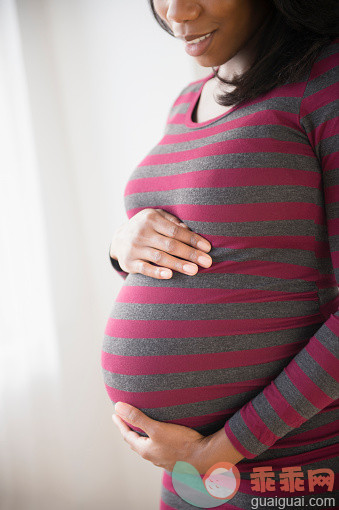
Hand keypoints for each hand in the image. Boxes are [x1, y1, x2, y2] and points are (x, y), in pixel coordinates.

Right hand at [109, 208, 211, 278]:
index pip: (176, 231)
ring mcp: (134, 248)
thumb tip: (189, 230)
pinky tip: (170, 275)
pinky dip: (157, 272)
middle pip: (170, 244)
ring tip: (194, 270)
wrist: (118, 239)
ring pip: (160, 257)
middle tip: (207, 262)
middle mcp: (141, 232)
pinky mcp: (129, 262)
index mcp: (151, 219)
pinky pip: (145, 269)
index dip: (193, 240)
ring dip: (179, 264)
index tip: (208, 248)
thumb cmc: (146, 228)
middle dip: (190, 254)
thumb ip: (173, 222)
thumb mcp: (156, 218)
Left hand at [112, 402, 243, 473]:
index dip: (121, 423)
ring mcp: (163, 459)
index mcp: (146, 450)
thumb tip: (118, 407)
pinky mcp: (174, 458)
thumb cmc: (180, 442)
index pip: (127, 435)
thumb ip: (137, 417)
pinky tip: (161, 439)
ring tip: (141, 429)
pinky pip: (159, 449)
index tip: (115, 415)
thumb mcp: (156, 428)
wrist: (204, 457)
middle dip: (129, 431)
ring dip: (142, 437)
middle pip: (136, 442)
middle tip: (125, 421)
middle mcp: (153, 457)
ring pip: (148, 447)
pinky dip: (154, 441)